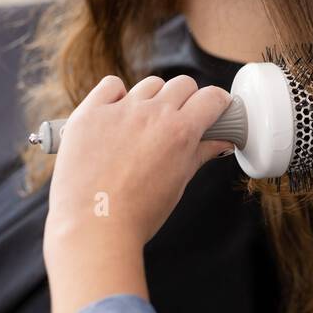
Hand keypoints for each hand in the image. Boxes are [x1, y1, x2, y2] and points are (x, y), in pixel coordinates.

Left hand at [42, 74, 232, 312]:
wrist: (93, 228)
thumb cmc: (139, 214)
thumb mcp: (178, 183)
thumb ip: (201, 154)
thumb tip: (222, 142)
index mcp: (180, 131)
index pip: (212, 97)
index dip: (217, 104)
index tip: (213, 111)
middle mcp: (153, 114)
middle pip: (182, 84)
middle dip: (187, 100)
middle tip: (178, 121)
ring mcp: (119, 111)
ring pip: (149, 84)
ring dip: (153, 98)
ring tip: (144, 123)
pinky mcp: (90, 113)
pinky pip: (111, 86)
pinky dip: (116, 95)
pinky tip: (116, 115)